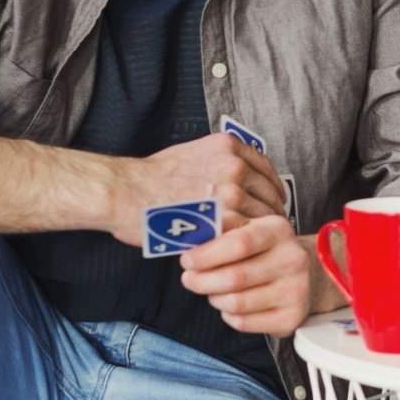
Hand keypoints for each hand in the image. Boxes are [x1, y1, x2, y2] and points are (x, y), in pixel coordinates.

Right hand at [106, 133, 286, 245]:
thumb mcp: (191, 153)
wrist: (124, 193)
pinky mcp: (223, 219)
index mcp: (229, 147)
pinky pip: (248, 234)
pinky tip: (242, 251)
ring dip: (260, 232)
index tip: (274, 200)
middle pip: (269, 194)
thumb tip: (238, 179)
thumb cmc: (148, 178)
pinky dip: (248, 244)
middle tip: (267, 228)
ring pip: (262, 216)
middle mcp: (235, 166)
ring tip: (255, 244)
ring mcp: (232, 193)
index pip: (266, 168)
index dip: (272, 187)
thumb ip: (218, 163)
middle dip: (270, 211)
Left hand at [179, 214, 312, 336]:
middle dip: (201, 281)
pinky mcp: (291, 317)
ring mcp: (295, 290)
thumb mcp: (248, 228)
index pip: (239, 243)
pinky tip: (233, 305)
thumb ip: (221, 227)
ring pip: (235, 303)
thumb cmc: (265, 251)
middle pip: (234, 278)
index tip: (186, 260)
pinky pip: (243, 322)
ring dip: (215, 298)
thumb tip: (192, 231)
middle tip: (189, 279)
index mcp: (278, 231)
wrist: (307, 274)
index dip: (206, 255)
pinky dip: (229, 315)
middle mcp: (292, 260)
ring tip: (214, 290)